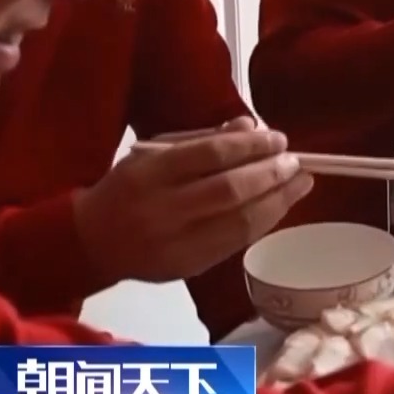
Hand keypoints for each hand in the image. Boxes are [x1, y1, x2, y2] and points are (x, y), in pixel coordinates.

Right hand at [74, 117, 313, 283]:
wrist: (92, 241)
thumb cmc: (128, 188)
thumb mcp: (153, 153)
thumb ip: (201, 139)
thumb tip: (250, 126)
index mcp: (149, 173)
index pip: (210, 155)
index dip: (251, 146)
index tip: (278, 139)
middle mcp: (161, 210)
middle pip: (229, 190)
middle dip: (270, 174)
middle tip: (296, 162)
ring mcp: (175, 244)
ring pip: (239, 222)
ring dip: (278, 201)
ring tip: (300, 183)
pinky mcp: (188, 267)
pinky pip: (236, 244)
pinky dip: (263, 222)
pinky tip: (278, 206)